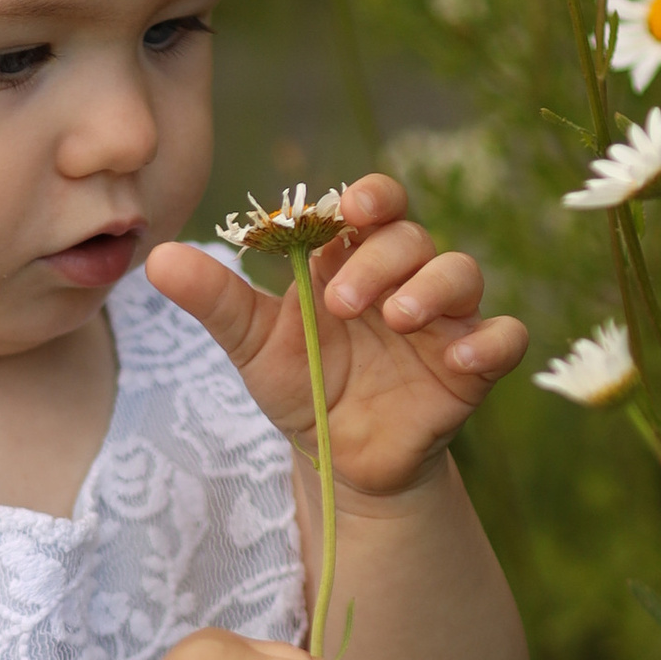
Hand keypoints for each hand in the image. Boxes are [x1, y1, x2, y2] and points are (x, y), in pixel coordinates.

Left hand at [146, 174, 528, 498]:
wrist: (337, 461)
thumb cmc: (301, 386)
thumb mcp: (252, 346)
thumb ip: (215, 301)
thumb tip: (154, 258)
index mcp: (354, 260)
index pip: (373, 206)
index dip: (367, 198)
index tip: (346, 209)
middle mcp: (404, 279)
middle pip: (413, 237)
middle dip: (382, 258)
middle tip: (341, 300)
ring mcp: (443, 321)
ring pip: (462, 273)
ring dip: (433, 286)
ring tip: (396, 319)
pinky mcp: (471, 367)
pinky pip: (505, 338)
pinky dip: (492, 340)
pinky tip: (461, 357)